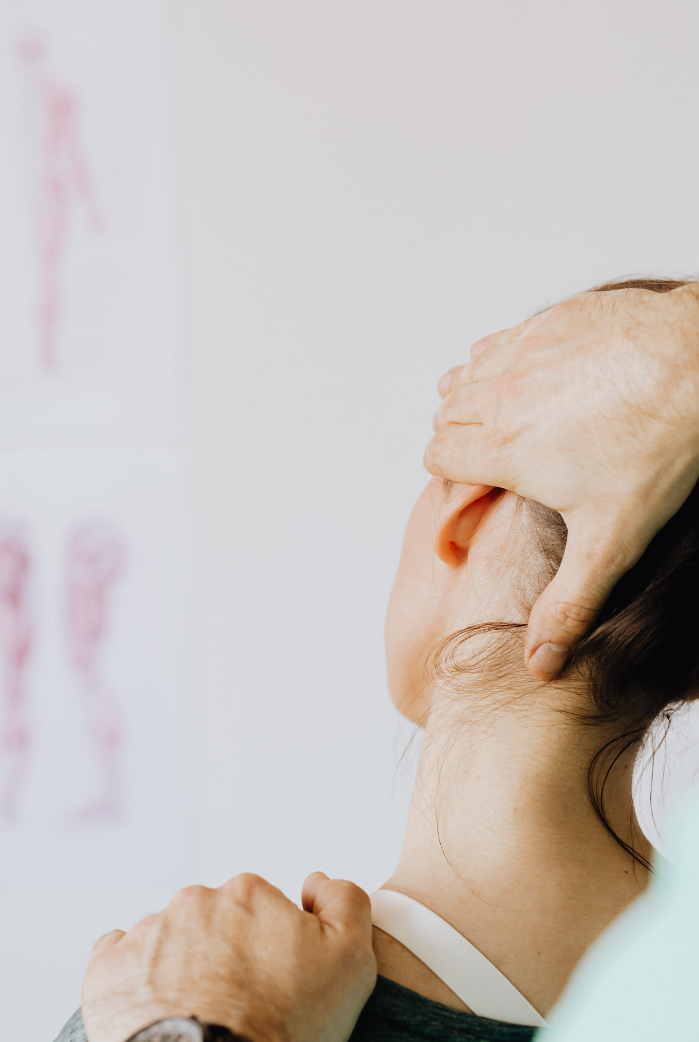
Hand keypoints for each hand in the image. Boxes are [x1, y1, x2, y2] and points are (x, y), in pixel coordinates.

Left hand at [82, 872, 375, 1041]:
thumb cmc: (286, 1026)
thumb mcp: (352, 961)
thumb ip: (345, 901)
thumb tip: (316, 882)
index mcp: (248, 893)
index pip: (260, 910)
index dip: (271, 948)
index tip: (274, 985)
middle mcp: (192, 902)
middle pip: (212, 922)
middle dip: (224, 954)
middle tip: (238, 1005)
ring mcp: (145, 934)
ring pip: (167, 941)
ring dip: (180, 967)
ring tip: (198, 1017)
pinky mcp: (107, 970)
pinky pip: (119, 958)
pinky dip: (134, 977)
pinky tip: (155, 1008)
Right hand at [426, 284, 698, 677]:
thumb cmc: (658, 451)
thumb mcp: (613, 541)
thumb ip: (569, 604)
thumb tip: (538, 665)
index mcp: (503, 448)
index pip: (437, 457)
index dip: (452, 475)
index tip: (482, 488)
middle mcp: (500, 394)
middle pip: (445, 413)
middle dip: (461, 436)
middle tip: (501, 459)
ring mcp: (523, 352)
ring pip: (466, 373)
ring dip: (477, 396)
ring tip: (516, 421)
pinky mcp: (551, 321)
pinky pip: (501, 340)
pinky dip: (507, 360)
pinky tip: (540, 380)